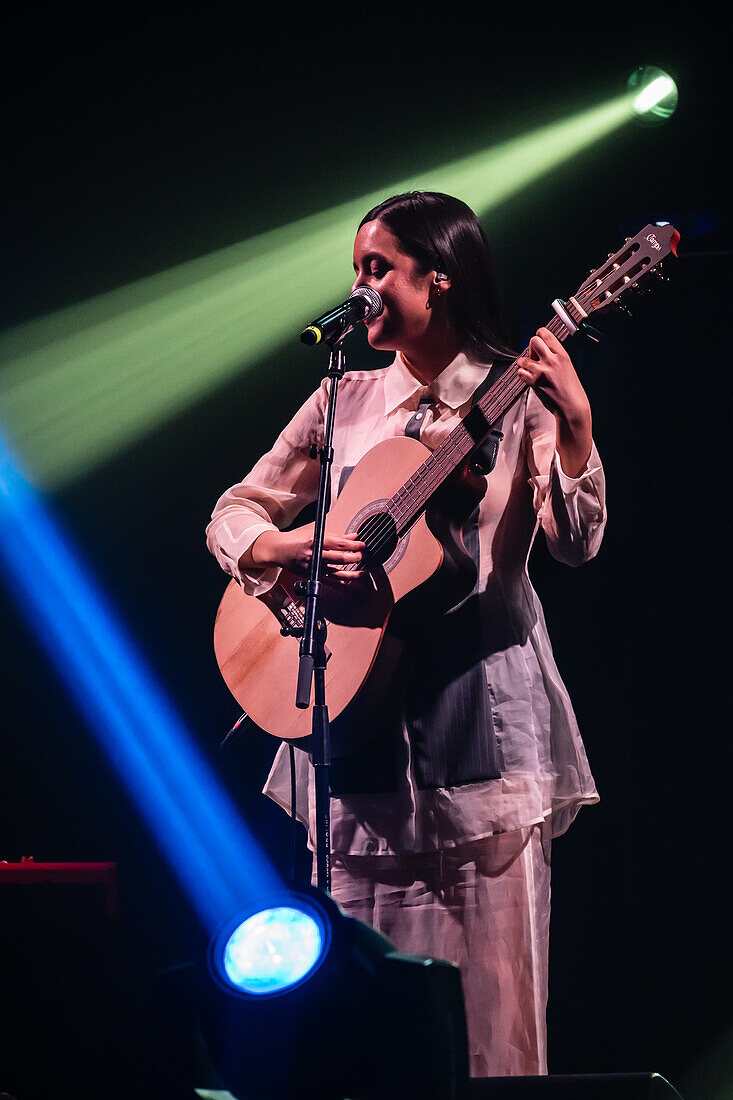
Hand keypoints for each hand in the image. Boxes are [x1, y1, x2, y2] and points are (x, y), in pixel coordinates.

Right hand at [247, 523, 365, 580]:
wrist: (279, 551)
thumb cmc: (297, 540)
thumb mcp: (315, 533)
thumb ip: (336, 536)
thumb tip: (354, 537)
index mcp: (315, 541)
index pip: (339, 544)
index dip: (353, 545)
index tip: (362, 545)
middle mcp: (314, 555)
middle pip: (339, 558)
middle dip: (354, 557)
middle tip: (363, 555)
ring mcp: (313, 567)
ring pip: (336, 572)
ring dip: (352, 574)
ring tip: (363, 574)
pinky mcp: (311, 575)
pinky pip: (329, 581)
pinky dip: (341, 583)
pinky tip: (350, 583)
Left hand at [517, 327, 592, 476]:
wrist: (572, 406)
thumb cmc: (570, 389)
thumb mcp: (567, 366)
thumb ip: (554, 356)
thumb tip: (539, 349)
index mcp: (562, 355)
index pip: (545, 334)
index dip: (539, 336)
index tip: (539, 340)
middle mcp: (552, 360)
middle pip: (533, 341)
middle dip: (531, 348)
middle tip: (534, 357)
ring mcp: (542, 371)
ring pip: (523, 359)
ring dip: (524, 364)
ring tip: (532, 371)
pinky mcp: (534, 382)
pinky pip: (520, 372)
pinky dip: (523, 375)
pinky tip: (530, 379)